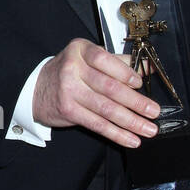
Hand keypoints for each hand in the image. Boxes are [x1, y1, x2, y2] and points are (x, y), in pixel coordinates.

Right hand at [33, 39, 160, 148]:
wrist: (35, 89)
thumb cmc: (68, 72)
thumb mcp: (88, 59)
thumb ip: (118, 61)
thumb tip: (148, 66)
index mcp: (81, 51)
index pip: (105, 60)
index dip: (125, 73)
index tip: (141, 84)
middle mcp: (73, 69)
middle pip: (109, 87)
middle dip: (136, 102)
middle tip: (154, 111)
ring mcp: (69, 91)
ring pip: (106, 108)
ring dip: (131, 121)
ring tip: (148, 128)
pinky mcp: (68, 111)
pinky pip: (97, 124)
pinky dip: (116, 133)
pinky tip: (131, 139)